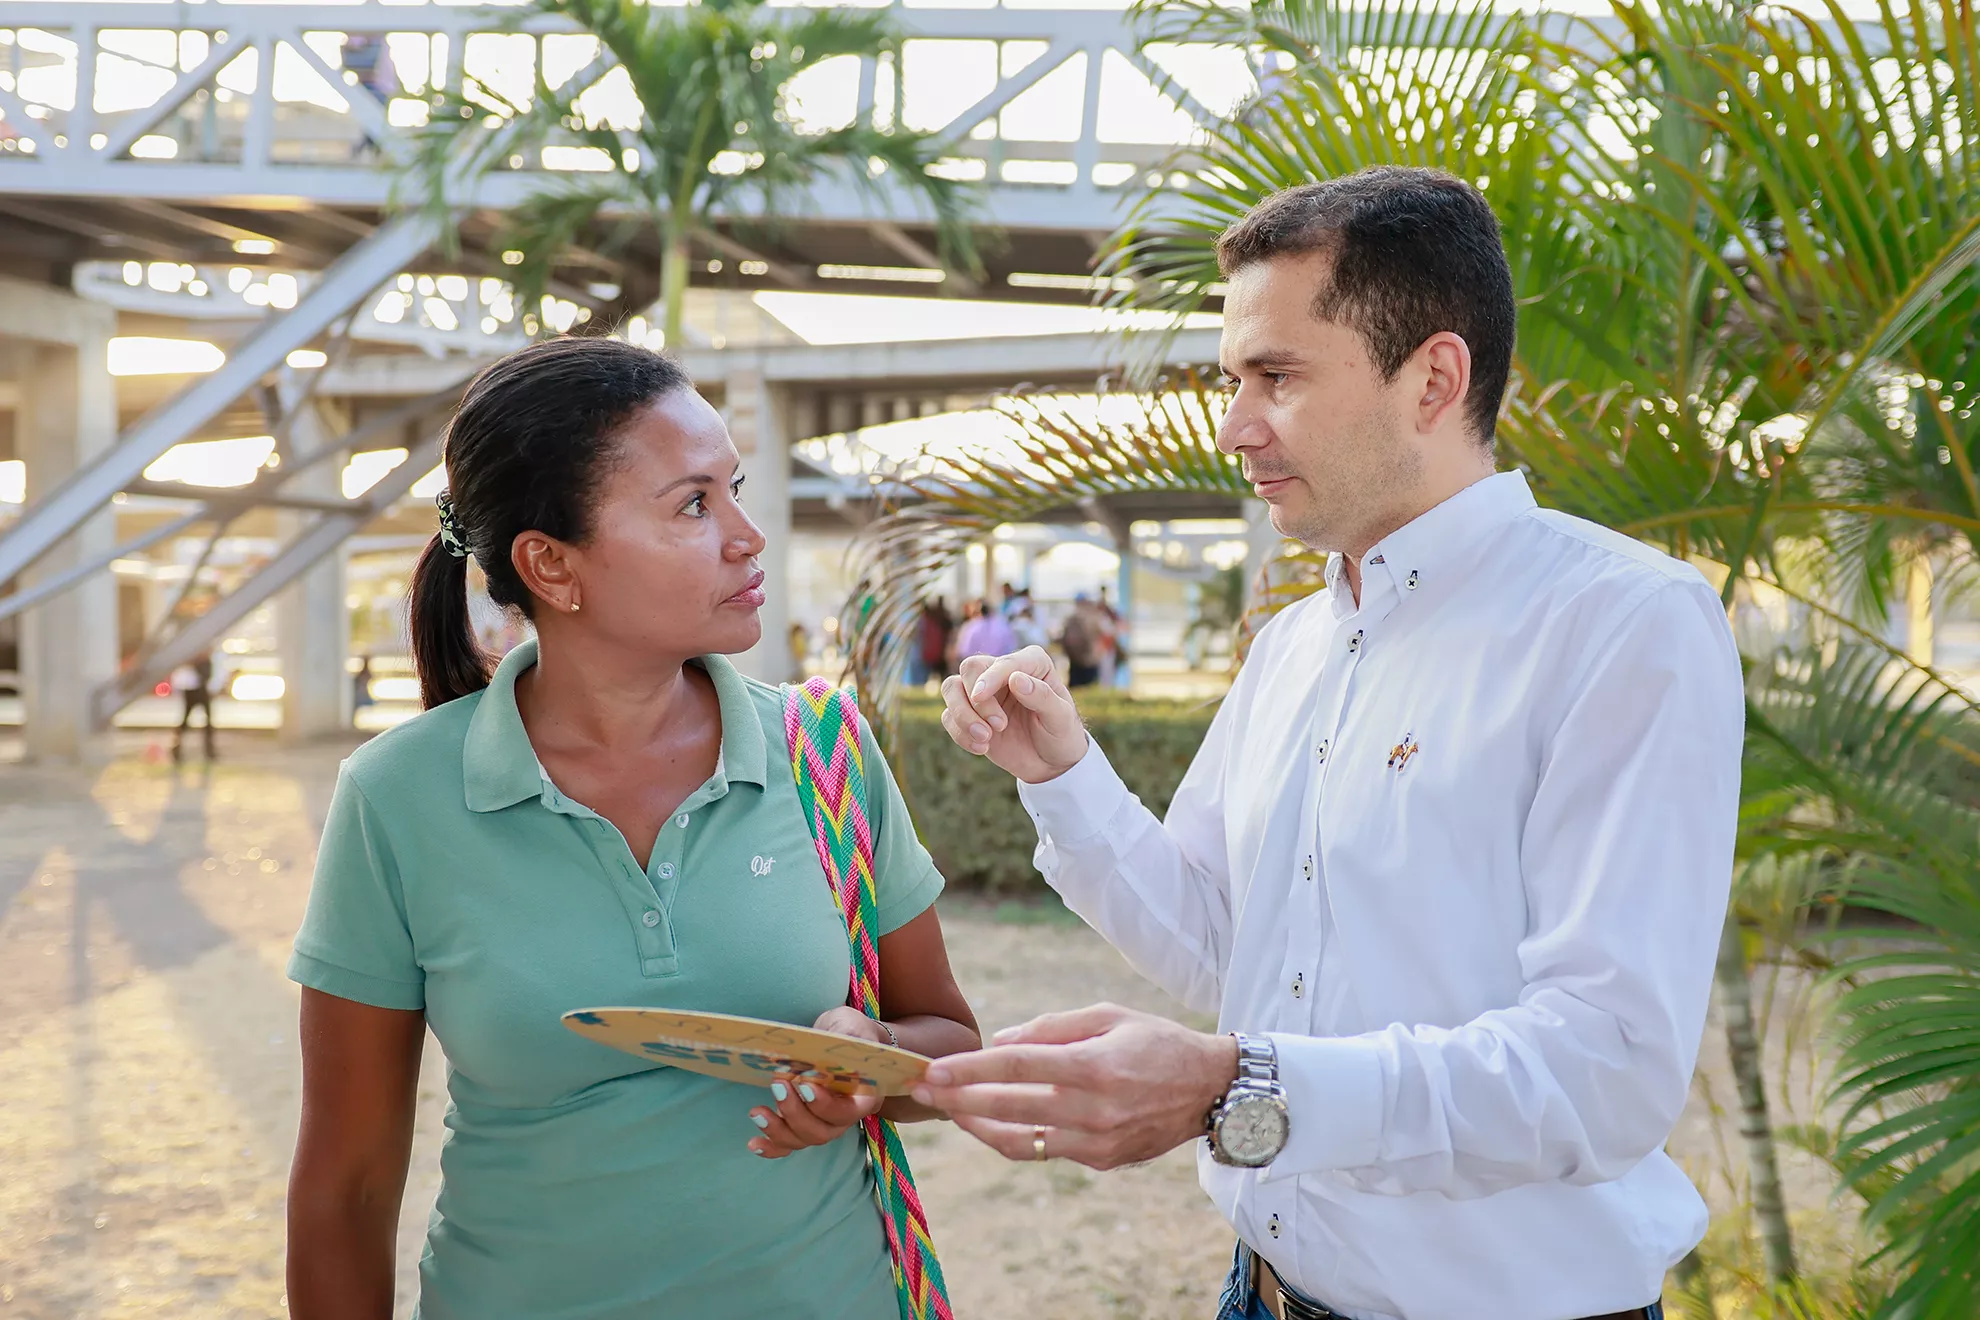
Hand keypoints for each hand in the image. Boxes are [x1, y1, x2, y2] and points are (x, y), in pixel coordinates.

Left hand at [745, 1008, 885, 1158]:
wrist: (843, 1040)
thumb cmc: (850, 1034)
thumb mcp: (852, 1028)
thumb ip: (846, 1037)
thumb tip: (834, 1043)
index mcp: (863, 1097)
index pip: (848, 1112)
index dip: (826, 1106)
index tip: (805, 1086)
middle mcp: (844, 1117)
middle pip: (822, 1132)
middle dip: (795, 1113)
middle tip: (778, 1085)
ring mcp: (823, 1125)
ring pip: (803, 1140)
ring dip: (778, 1130)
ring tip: (757, 1112)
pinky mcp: (802, 1126)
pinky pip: (789, 1145)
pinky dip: (771, 1147)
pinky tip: (754, 1143)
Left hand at [909, 1003, 1239, 1170]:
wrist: (1210, 1090)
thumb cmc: (1156, 1042)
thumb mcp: (1109, 1015)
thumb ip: (1052, 1027)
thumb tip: (1000, 1042)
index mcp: (1092, 1065)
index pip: (1015, 1068)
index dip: (968, 1070)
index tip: (932, 1070)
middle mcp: (1092, 1109)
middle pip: (1007, 1108)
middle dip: (956, 1100)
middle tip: (921, 1090)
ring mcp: (1096, 1142)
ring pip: (1019, 1141)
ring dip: (977, 1126)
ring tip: (949, 1111)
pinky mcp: (1102, 1160)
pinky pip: (1045, 1150)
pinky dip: (1014, 1136)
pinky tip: (991, 1122)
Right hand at [939, 647, 1088, 784]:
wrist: (1051, 764)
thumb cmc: (1062, 734)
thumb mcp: (1061, 717)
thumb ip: (1042, 697)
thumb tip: (1015, 679)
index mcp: (1031, 662)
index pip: (1004, 662)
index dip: (989, 677)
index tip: (980, 696)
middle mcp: (1003, 672)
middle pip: (970, 668)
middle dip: (977, 700)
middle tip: (998, 726)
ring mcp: (983, 693)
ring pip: (951, 688)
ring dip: (963, 716)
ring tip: (986, 740)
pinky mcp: (969, 714)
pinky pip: (948, 716)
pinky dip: (960, 733)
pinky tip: (983, 748)